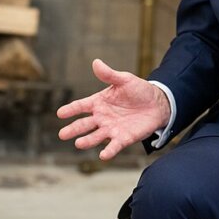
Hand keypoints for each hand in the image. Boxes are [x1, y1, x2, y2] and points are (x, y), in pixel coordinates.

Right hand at [56, 59, 171, 160]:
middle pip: (84, 124)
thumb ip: (109, 75)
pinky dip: (108, 151)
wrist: (158, 103)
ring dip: (87, 141)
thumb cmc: (138, 90)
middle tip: (62, 134)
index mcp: (99, 102)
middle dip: (73, 129)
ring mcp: (111, 129)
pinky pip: (114, 146)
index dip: (70, 109)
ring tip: (78, 144)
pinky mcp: (124, 138)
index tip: (60, 113)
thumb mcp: (124, 79)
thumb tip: (96, 62)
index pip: (81, 106)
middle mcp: (102, 118)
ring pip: (96, 136)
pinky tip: (103, 156)